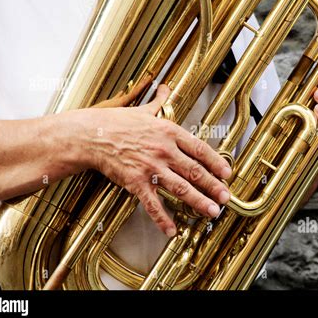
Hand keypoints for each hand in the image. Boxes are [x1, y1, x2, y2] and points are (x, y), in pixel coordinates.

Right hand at [80, 84, 231, 236]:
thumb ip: (159, 102)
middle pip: (195, 171)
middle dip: (213, 186)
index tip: (226, 173)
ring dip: (199, 202)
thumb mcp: (142, 110)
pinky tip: (172, 230)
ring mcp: (151, 167)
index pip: (200, 149)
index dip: (216, 163)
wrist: (91, 135)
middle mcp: (164, 150)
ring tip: (212, 211)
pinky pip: (152, 204)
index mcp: (169, 132)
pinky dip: (163, 219)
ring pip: (181, 188)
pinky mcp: (136, 182)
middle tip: (226, 197)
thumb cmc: (116, 122)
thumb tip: (165, 87)